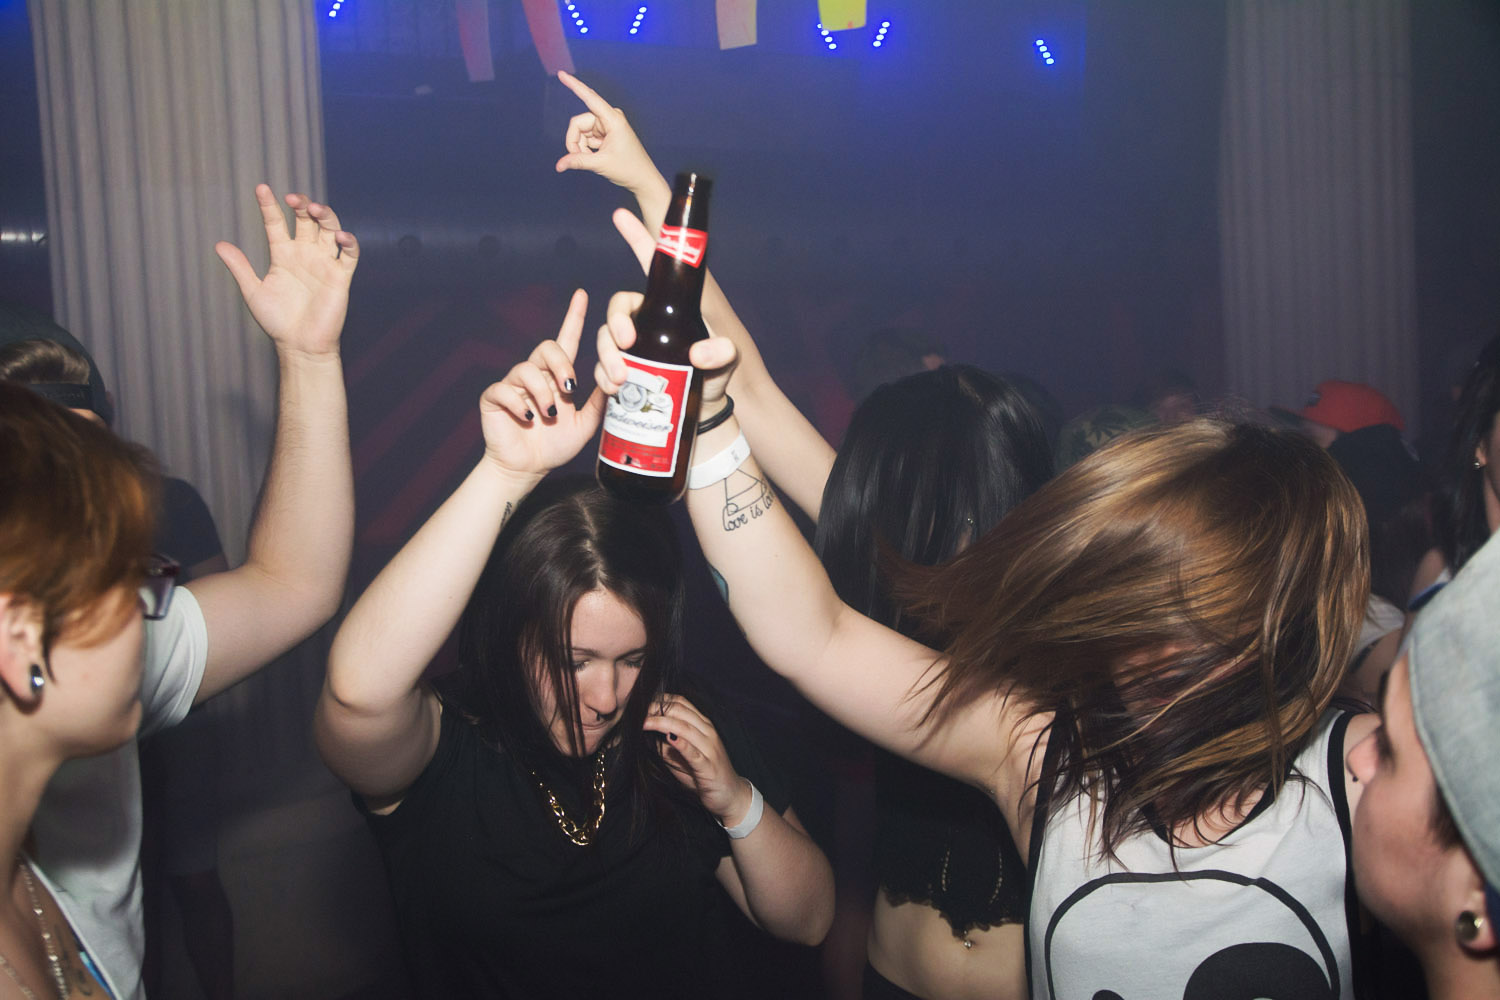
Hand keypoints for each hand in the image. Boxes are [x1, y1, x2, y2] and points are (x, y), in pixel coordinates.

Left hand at [215, 184, 358, 356]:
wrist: (301, 346)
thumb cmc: (277, 322)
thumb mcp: (253, 292)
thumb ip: (240, 267)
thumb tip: (219, 244)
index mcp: (283, 255)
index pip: (276, 223)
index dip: (268, 205)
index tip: (260, 188)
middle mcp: (305, 254)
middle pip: (307, 220)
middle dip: (302, 205)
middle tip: (293, 199)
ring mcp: (324, 263)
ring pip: (329, 229)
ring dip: (325, 216)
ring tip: (315, 210)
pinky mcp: (341, 277)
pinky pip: (350, 254)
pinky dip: (349, 242)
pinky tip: (340, 236)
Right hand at [481, 289, 605, 477]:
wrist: (528, 468)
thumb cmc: (555, 445)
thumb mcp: (585, 423)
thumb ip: (599, 402)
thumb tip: (618, 380)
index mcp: (556, 377)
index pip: (566, 340)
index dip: (573, 317)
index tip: (583, 294)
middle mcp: (535, 375)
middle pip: (547, 347)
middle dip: (561, 365)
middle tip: (569, 389)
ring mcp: (513, 385)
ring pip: (526, 368)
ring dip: (541, 392)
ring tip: (548, 414)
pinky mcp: (494, 398)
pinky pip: (504, 388)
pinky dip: (519, 404)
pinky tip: (528, 418)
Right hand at [554, 71, 669, 202]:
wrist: (641, 178)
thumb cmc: (628, 168)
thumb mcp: (600, 164)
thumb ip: (578, 161)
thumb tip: (559, 165)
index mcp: (613, 119)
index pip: (590, 98)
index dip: (574, 85)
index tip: (561, 74)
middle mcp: (609, 117)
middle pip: (578, 123)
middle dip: (575, 142)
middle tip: (580, 159)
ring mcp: (606, 124)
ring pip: (580, 132)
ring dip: (581, 147)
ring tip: (593, 160)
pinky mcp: (604, 132)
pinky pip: (586, 137)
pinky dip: (586, 148)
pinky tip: (596, 157)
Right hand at [595, 211, 736, 408]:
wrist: (707, 411)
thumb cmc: (720, 377)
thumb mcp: (728, 362)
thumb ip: (722, 354)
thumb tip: (702, 352)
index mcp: (673, 303)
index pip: (651, 264)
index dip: (636, 237)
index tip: (620, 214)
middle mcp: (651, 319)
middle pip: (617, 308)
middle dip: (615, 324)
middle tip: (627, 344)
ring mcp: (636, 345)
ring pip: (606, 338)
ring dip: (606, 355)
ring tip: (620, 378)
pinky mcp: (626, 369)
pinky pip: (603, 365)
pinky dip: (603, 375)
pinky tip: (613, 388)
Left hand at [643, 694, 753, 824]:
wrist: (731, 796)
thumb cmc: (704, 775)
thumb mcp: (682, 758)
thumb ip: (667, 747)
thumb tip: (646, 737)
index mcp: (703, 726)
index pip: (681, 703)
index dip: (660, 700)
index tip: (640, 703)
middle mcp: (708, 733)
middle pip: (681, 712)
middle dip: (656, 709)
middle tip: (636, 711)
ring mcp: (710, 749)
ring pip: (686, 728)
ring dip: (662, 722)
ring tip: (643, 722)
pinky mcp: (709, 767)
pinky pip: (695, 753)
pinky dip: (682, 744)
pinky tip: (669, 738)